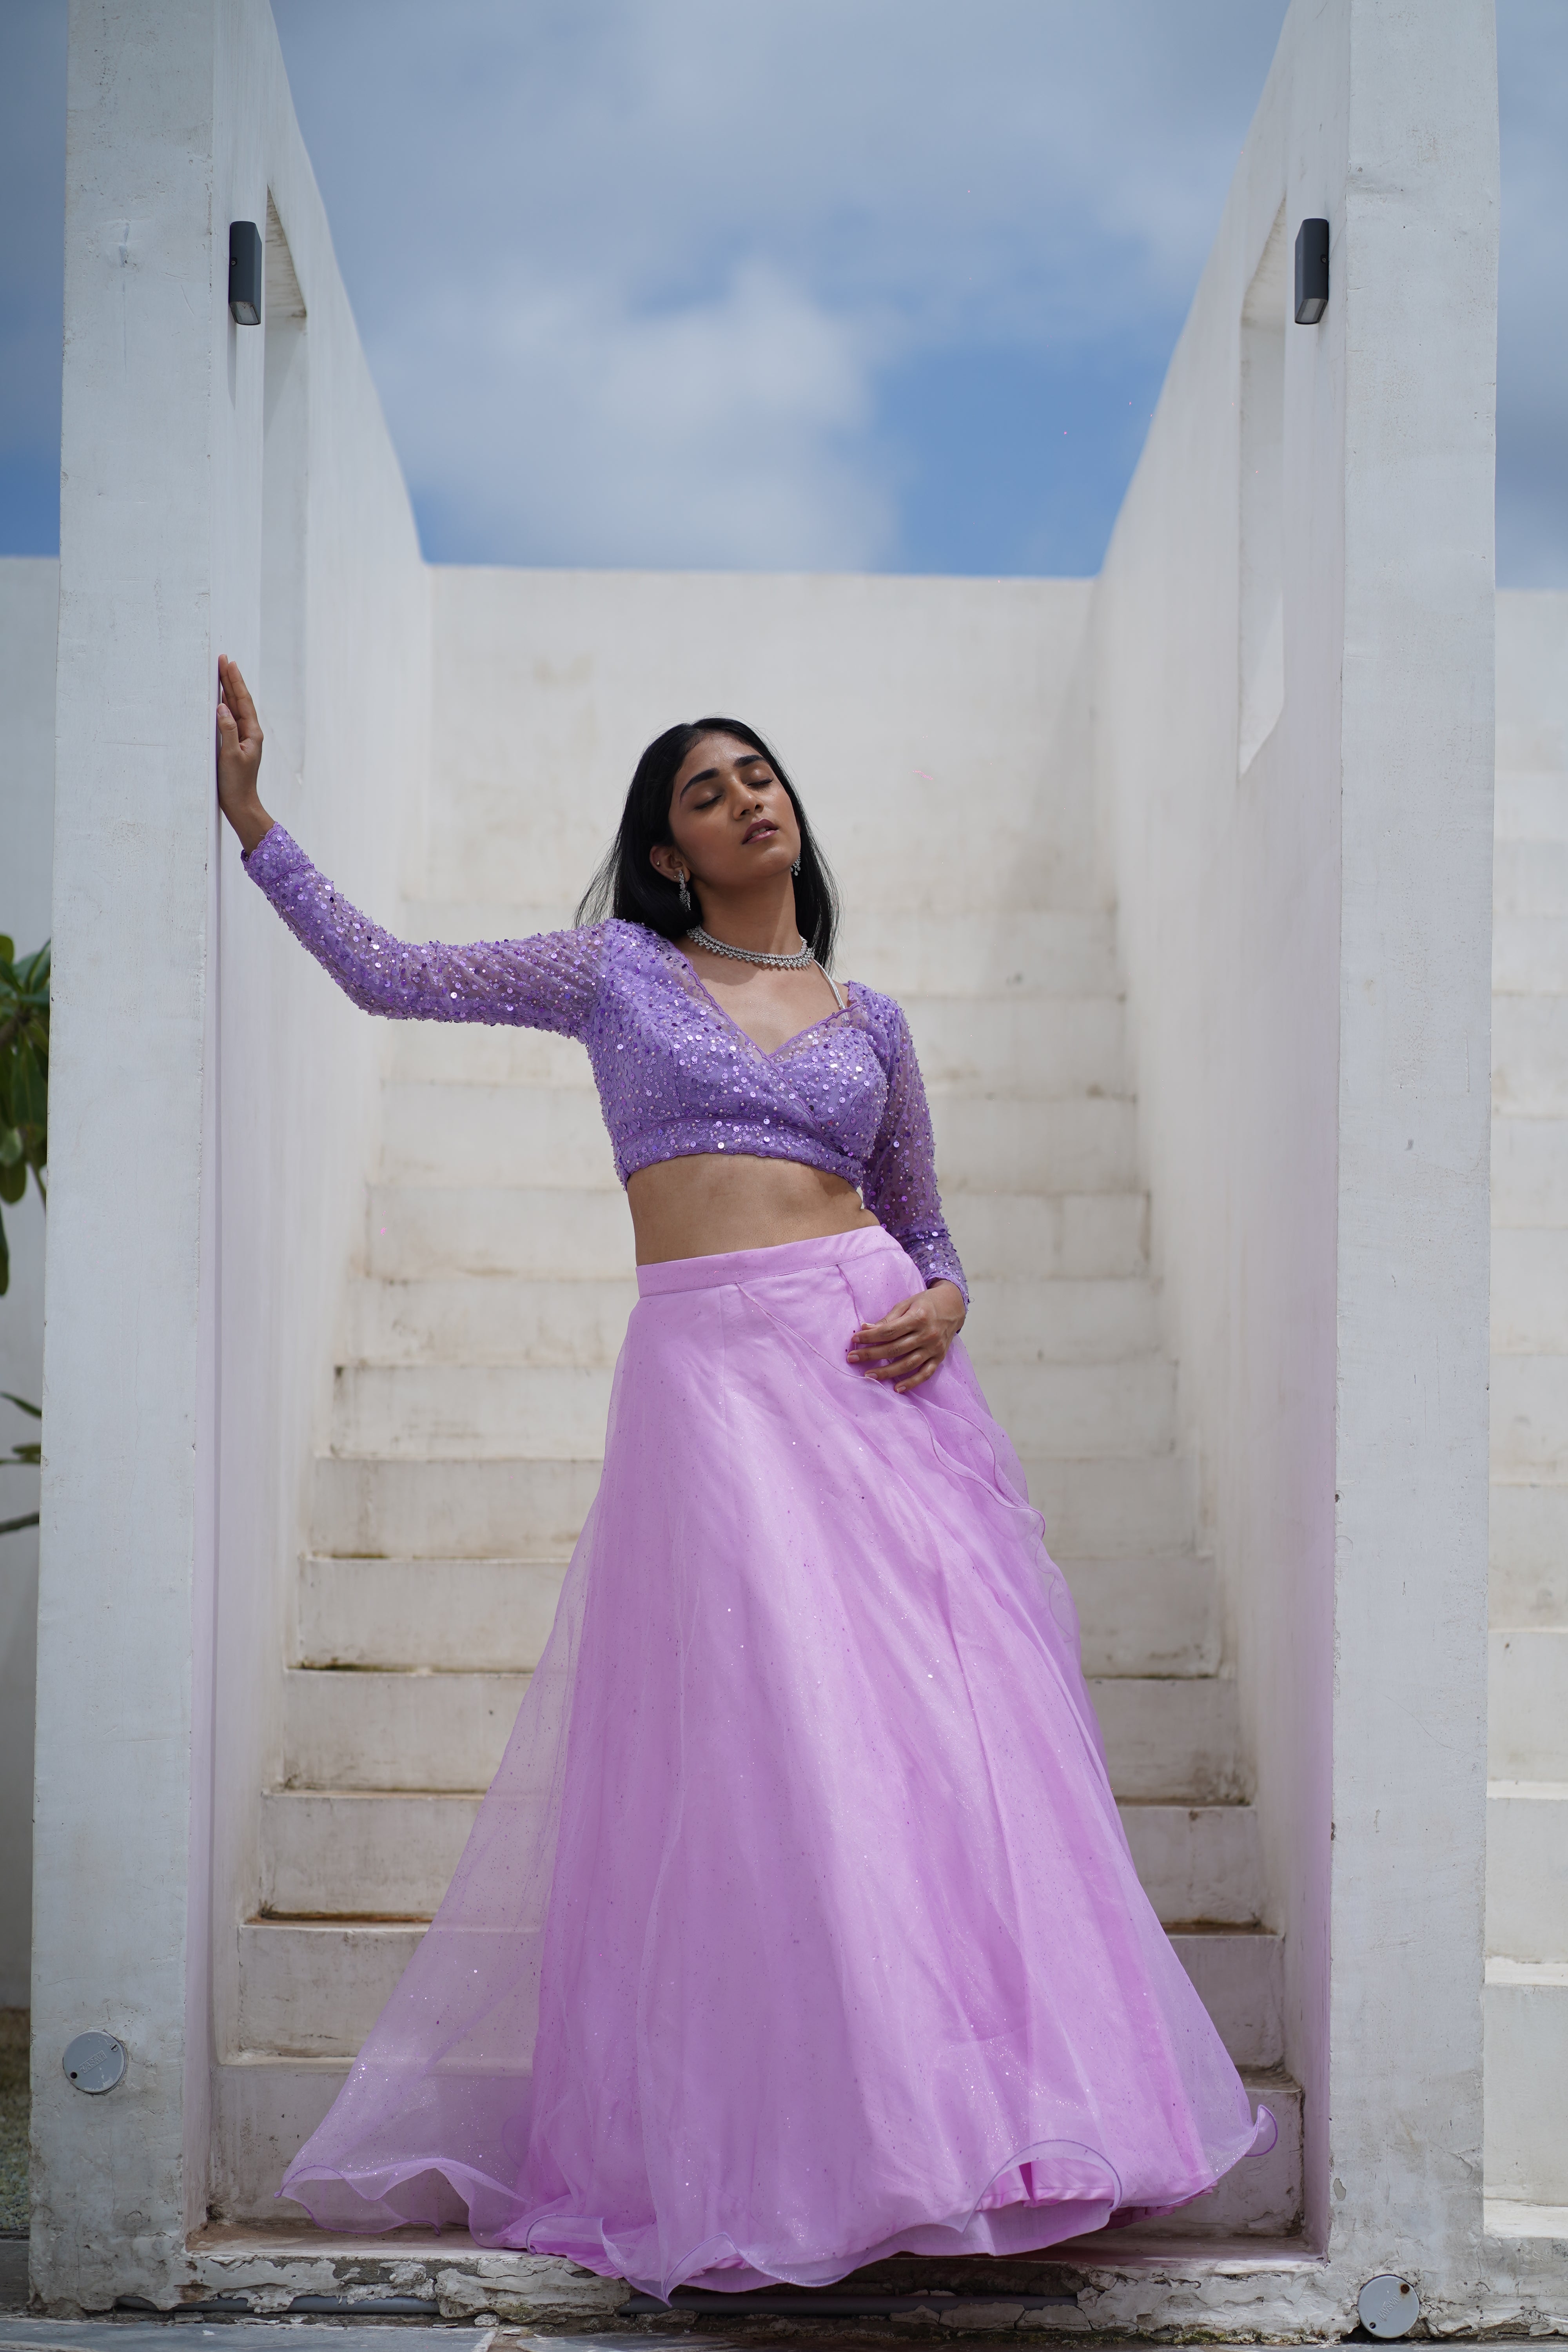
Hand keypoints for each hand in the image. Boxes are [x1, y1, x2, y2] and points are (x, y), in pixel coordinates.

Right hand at [216, 655, 273, 852]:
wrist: (240, 805)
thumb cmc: (236, 784)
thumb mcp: (230, 756)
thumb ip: (227, 730)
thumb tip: (222, 707)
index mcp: (252, 733)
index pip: (243, 700)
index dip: (235, 680)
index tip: (228, 662)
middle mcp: (250, 733)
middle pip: (240, 700)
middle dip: (231, 679)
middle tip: (223, 659)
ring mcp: (243, 738)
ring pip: (234, 708)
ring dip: (228, 690)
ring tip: (221, 672)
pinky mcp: (235, 744)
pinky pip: (229, 719)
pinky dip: (224, 706)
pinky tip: (219, 699)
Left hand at [846, 1280, 965, 1393]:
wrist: (953, 1305)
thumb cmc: (925, 1303)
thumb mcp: (906, 1304)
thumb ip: (888, 1319)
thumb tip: (866, 1328)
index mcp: (918, 1317)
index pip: (889, 1331)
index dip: (870, 1337)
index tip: (855, 1340)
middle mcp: (927, 1334)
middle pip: (895, 1349)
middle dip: (872, 1354)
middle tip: (852, 1358)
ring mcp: (934, 1348)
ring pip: (908, 1364)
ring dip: (887, 1372)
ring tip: (869, 1375)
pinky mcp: (939, 1357)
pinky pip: (925, 1373)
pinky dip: (912, 1382)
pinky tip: (898, 1388)